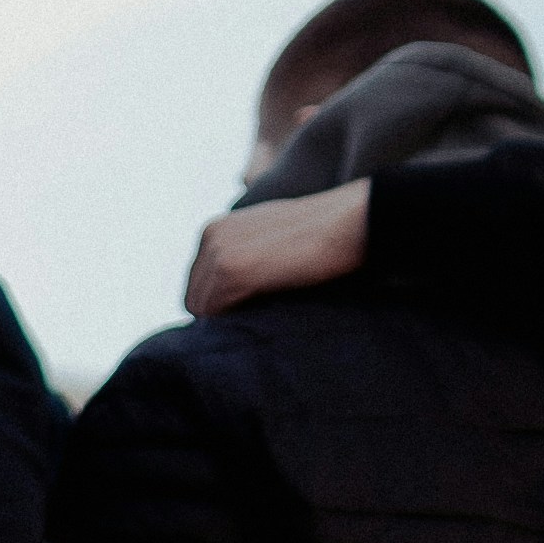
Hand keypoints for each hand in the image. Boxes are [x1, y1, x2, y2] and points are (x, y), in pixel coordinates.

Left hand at [188, 178, 368, 319]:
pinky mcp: (231, 270)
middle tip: (258, 314)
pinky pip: (213, 313)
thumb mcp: (270, 239)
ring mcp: (218, 251)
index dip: (221, 303)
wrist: (350, 222)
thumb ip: (244, 257)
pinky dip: (234, 320)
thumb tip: (230, 294)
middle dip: (220, 313)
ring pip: (200, 309)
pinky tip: (265, 311)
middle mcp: (210, 235)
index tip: (253, 306)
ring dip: (228, 318)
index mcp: (216, 228)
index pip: (197, 284)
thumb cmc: (321, 236)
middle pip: (193, 298)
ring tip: (264, 311)